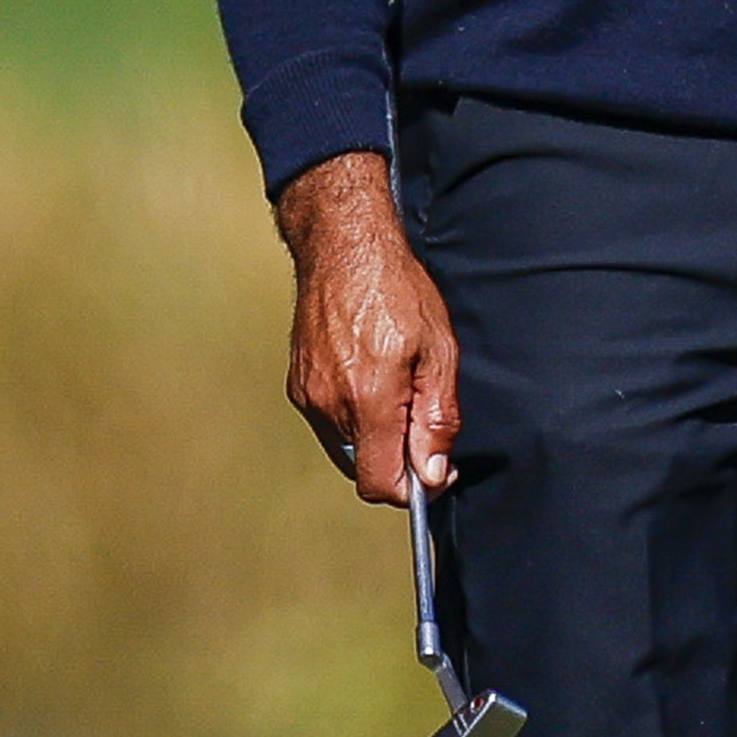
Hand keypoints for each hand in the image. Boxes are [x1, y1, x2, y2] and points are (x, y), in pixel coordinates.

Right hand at [275, 151, 461, 504]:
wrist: (343, 247)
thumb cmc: (394, 287)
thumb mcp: (439, 351)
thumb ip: (437, 417)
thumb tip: (432, 471)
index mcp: (369, 399)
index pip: (381, 485)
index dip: (414, 489)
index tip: (435, 468)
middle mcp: (330, 404)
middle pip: (366, 469)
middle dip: (398, 457)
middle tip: (421, 414)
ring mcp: (308, 396)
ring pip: (348, 447)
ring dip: (376, 435)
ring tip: (395, 385)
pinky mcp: (297, 385)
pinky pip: (330, 422)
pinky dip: (354, 415)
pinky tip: (369, 376)